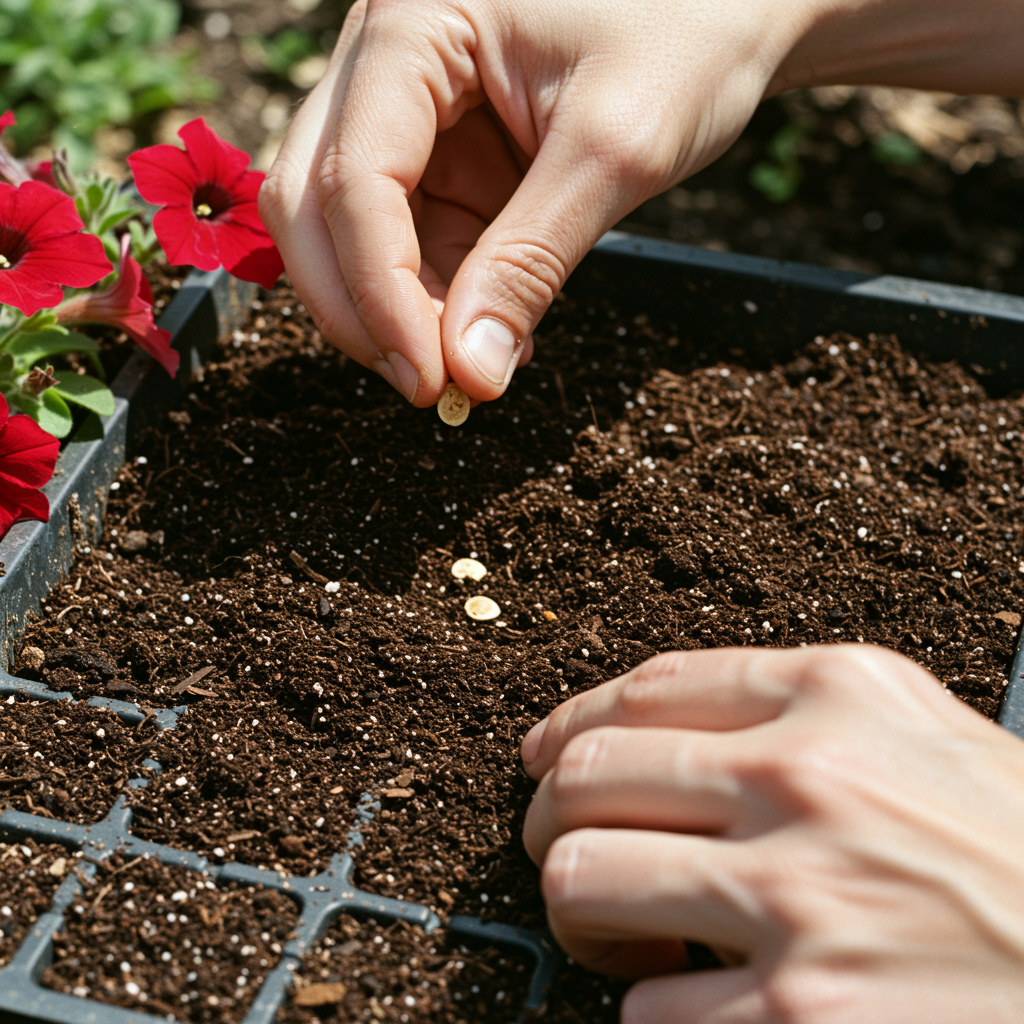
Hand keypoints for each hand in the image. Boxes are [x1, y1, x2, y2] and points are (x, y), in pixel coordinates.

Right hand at [258, 0, 810, 404]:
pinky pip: (411, 240)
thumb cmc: (690, 34)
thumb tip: (470, 373)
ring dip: (400, 311)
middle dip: (361, 307)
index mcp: (415, 21)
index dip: (378, 294)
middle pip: (314, 202)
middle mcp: (387, 58)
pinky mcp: (441, 154)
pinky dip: (439, 297)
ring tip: (480, 362)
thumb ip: (532, 261)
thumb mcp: (615, 149)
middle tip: (428, 386)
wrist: (737, 8)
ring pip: (350, 232)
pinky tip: (496, 329)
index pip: (355, 177)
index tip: (431, 380)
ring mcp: (408, 108)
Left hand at [521, 645, 1023, 1022]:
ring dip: (580, 913)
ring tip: (618, 930)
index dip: (569, 720)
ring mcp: (802, 898)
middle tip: (559, 847)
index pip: (646, 686)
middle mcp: (809, 777)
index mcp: (838, 692)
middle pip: (588, 775)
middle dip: (548, 818)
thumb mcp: (918, 731)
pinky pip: (646, 1009)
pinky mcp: (804, 1019)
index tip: (542, 754)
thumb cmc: (1015, 847)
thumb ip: (792, 711)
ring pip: (583, 879)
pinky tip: (702, 999)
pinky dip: (652, 1008)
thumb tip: (652, 732)